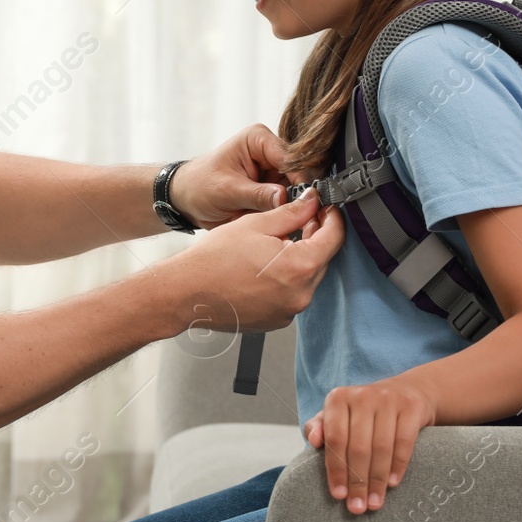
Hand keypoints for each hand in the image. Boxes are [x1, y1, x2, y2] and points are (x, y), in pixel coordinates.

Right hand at [156, 189, 343, 335]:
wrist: (186, 293)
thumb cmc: (214, 260)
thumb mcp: (256, 224)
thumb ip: (291, 212)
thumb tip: (311, 201)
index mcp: (300, 267)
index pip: (334, 238)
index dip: (332, 218)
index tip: (326, 208)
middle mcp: (301, 294)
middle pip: (321, 259)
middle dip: (314, 237)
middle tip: (299, 219)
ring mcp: (289, 311)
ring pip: (306, 278)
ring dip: (298, 259)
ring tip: (274, 244)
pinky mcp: (276, 320)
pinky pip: (291, 295)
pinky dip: (285, 280)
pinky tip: (263, 268)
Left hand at [169, 124, 296, 229]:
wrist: (185, 199)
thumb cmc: (199, 186)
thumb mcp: (226, 191)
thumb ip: (257, 195)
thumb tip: (285, 198)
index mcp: (258, 139)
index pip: (290, 158)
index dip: (300, 180)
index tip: (306, 202)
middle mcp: (269, 151)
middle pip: (298, 174)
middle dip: (299, 197)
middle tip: (301, 217)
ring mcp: (272, 171)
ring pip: (296, 191)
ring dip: (291, 208)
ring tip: (287, 223)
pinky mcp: (272, 188)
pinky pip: (287, 202)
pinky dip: (284, 213)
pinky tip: (281, 223)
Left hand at [303, 377, 435, 514]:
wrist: (405, 392)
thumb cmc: (362, 413)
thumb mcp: (338, 415)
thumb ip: (319, 428)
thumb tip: (313, 441)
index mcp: (338, 398)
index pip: (335, 439)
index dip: (336, 469)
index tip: (338, 496)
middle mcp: (362, 396)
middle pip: (358, 447)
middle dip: (357, 482)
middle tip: (357, 507)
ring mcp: (388, 400)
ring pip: (381, 447)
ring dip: (377, 480)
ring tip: (374, 503)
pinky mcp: (411, 408)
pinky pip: (404, 442)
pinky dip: (398, 466)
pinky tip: (392, 484)